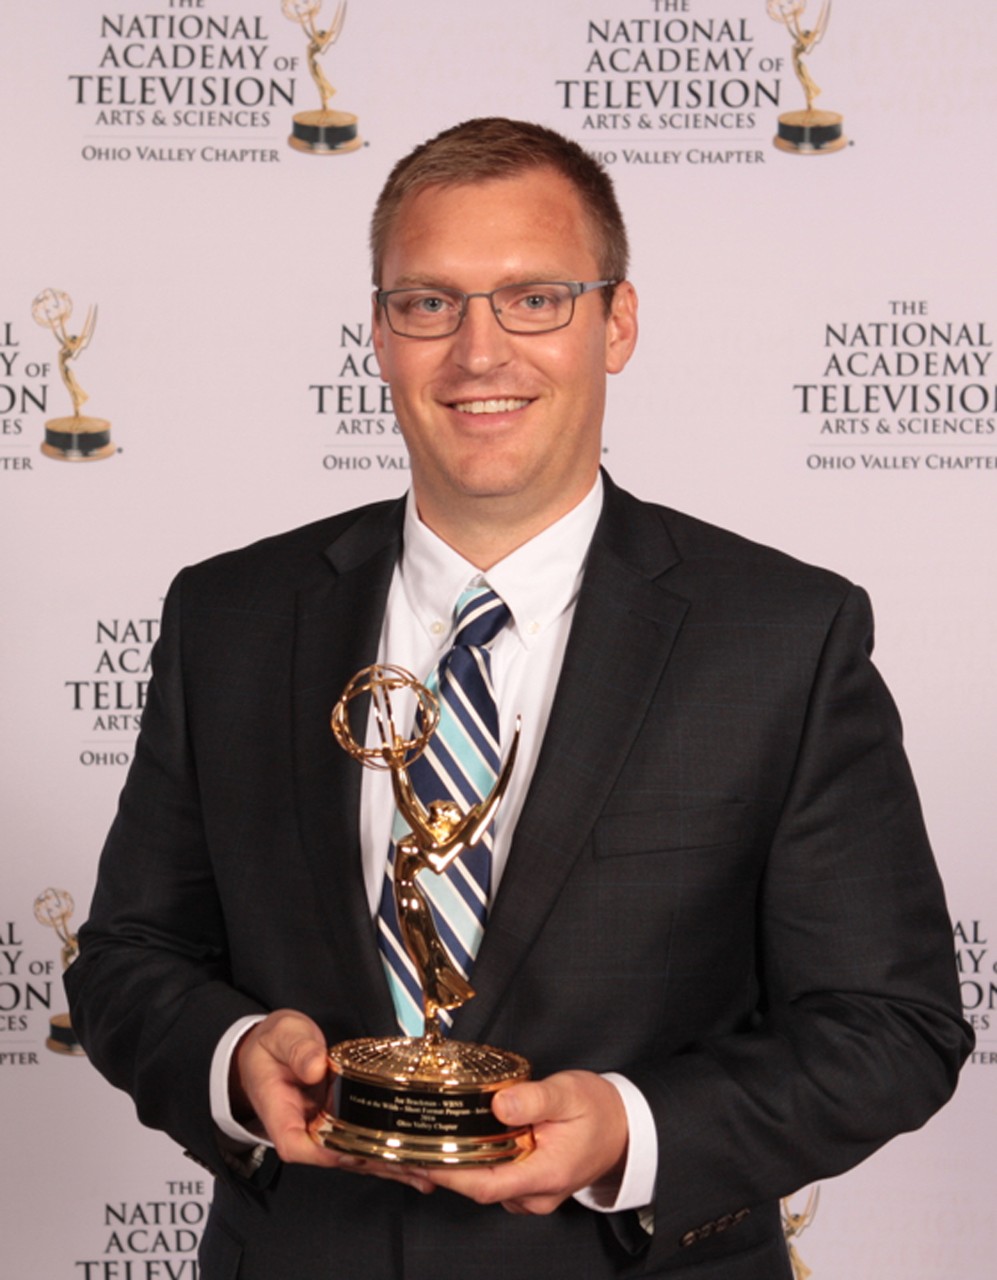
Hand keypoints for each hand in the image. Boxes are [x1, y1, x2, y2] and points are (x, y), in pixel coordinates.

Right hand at [229, 1010, 436, 1190]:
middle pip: (334, 1158)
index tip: (352, 1151)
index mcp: (279, 1112)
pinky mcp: (338, 1124)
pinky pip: (361, 1142)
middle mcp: (302, 1128)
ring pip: (353, 1156)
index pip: (296, 1146)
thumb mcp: (281, 1035)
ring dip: (386, 1166)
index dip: (325, 1153)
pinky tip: (415, 1161)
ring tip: (422, 1171)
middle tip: (409, 1166)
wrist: (270, 1048)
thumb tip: (315, 1066)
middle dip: (371, 1164)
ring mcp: (322, 1129)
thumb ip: (298, 1048)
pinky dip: (387, 1152)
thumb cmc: (273, 1044)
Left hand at [422, 1070, 627, 1214]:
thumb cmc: (599, 1110)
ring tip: (420, 1145)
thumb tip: (499, 1105)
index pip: (487, 1185)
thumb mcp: (569, 1092)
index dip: (451, 1175)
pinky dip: (469, 1167)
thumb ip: (534, 1099)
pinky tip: (451, 1147)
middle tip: (406, 1149)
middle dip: (441, 1170)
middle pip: (478, 1189)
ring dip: (452, 1169)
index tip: (421, 1159)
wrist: (624, 1129)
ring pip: (483, 1188)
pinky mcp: (528, 1187)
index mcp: (546, 1174)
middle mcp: (536, 1194)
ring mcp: (532, 1195)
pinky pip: (492, 1181)